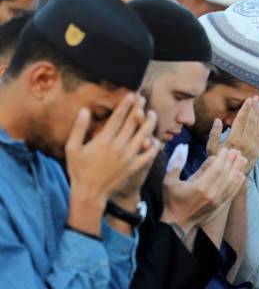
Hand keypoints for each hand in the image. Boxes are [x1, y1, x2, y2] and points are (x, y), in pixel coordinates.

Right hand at [66, 94, 160, 235]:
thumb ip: (79, 128)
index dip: (126, 105)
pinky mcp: (134, 167)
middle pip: (132, 123)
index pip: (118, 118)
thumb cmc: (78, 170)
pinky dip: (153, 146)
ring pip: (143, 136)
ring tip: (152, 113)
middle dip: (138, 108)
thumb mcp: (72, 148)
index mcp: (104, 140)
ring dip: (149, 123)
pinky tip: (155, 138)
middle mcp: (119, 147)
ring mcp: (128, 157)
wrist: (89, 193)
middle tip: (143, 98)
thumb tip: (84, 110)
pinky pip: (148, 155)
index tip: (131, 95)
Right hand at [162, 146, 246, 233]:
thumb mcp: (170, 181)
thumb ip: (177, 163)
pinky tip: (241, 176)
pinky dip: (237, 184)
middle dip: (232, 161)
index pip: (216, 169)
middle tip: (237, 151)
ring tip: (243, 159)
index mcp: (200, 187)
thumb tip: (184, 147)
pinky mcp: (219, 208)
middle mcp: (211, 194)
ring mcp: (217, 202)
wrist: (177, 224)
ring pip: (230, 183)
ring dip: (237, 170)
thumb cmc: (172, 201)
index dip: (223, 158)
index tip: (225, 149)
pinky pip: (231, 194)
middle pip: (226, 174)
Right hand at [206, 95, 258, 172]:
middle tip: (257, 96)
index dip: (246, 109)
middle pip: (252, 121)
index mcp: (234, 140)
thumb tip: (217, 120)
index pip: (242, 120)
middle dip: (255, 107)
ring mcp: (255, 146)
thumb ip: (213, 134)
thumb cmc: (220, 161)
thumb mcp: (211, 149)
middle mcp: (246, 142)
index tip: (249, 99)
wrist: (233, 176)